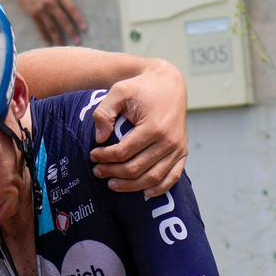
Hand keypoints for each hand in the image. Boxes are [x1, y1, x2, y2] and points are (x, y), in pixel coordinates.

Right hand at [14, 0, 87, 45]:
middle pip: (63, 20)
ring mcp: (41, 9)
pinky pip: (40, 28)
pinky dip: (45, 37)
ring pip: (52, 27)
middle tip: (77, 42)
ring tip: (63, 47)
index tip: (84, 28)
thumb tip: (72, 5)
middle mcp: (50, 2)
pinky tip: (49, 44)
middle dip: (71, 32)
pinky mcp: (33, 14)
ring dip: (58, 38)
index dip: (78, 19)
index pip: (71, 8)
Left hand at [88, 59, 188, 197]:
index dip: (105, 157)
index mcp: (153, 127)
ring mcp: (178, 148)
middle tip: (97, 171)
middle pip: (135, 168)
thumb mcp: (118, 92)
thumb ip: (104, 113)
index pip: (123, 152)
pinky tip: (144, 193)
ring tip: (112, 184)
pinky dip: (159, 188)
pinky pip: (173, 177)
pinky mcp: (182, 151)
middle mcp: (168, 140)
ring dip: (130, 185)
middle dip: (112, 172)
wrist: (168, 82)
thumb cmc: (140, 87)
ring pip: (152, 178)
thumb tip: (100, 139)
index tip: (93, 156)